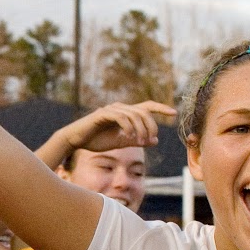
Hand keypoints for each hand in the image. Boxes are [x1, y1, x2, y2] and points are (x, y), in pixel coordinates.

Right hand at [61, 101, 175, 155]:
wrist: (75, 140)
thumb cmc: (96, 141)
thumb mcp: (121, 142)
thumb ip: (137, 140)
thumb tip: (155, 141)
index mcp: (125, 113)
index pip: (147, 107)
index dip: (161, 108)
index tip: (174, 113)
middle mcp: (120, 108)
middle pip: (144, 111)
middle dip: (151, 126)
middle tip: (150, 140)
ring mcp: (112, 109)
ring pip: (134, 115)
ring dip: (140, 129)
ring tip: (140, 141)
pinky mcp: (103, 113)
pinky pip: (121, 117)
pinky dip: (128, 127)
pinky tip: (128, 137)